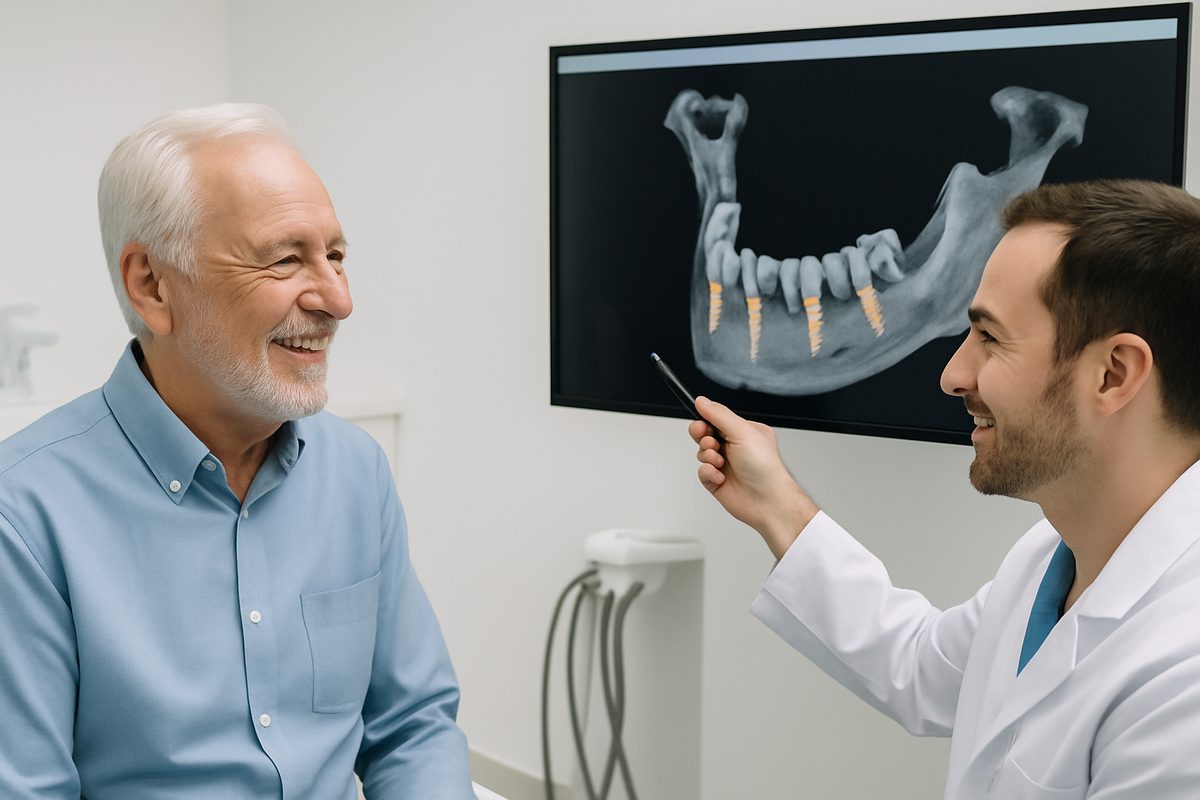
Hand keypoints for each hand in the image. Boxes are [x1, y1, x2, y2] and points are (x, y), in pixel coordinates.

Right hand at [690, 396, 819, 558]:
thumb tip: (702, 401)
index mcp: (745, 432)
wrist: (767, 501)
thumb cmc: (765, 468)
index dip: (706, 421)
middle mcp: (735, 447)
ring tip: (720, 462)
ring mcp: (726, 464)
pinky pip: (701, 471)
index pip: (718, 420)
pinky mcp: (717, 481)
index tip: (701, 424)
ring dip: (708, 456)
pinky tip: (719, 476)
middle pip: (706, 435)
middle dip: (704, 438)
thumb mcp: (742, 432)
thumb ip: (719, 415)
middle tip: (709, 442)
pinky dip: (708, 473)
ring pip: (702, 453)